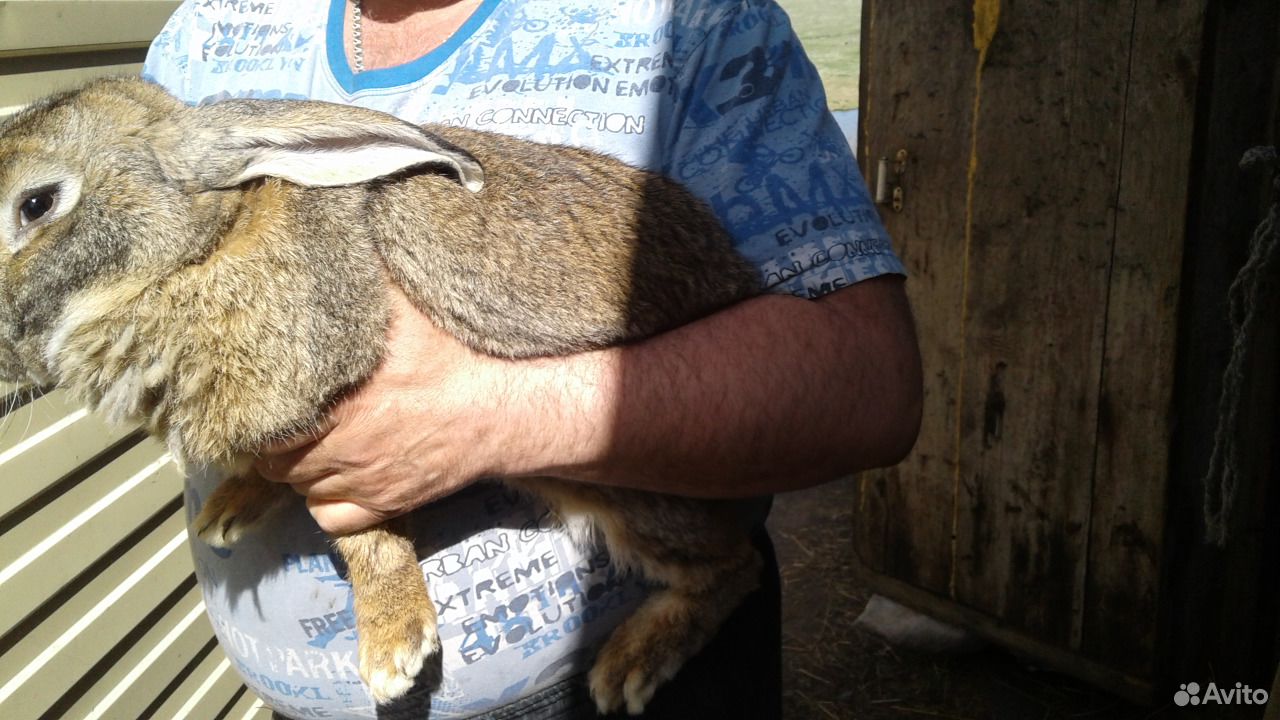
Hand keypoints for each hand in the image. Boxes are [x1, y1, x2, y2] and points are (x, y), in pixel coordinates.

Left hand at [255, 287, 523, 534]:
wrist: (501, 408)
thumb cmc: (452, 356)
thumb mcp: (403, 311)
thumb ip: (359, 286)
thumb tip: (324, 243)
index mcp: (335, 402)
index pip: (264, 423)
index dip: (258, 414)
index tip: (263, 401)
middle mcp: (341, 448)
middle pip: (275, 461)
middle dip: (274, 442)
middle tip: (286, 421)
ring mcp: (363, 481)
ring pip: (302, 489)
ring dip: (299, 471)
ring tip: (308, 447)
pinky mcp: (387, 504)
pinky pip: (331, 519)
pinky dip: (325, 504)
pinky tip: (334, 480)